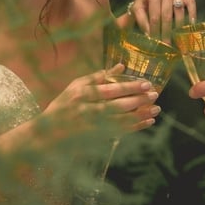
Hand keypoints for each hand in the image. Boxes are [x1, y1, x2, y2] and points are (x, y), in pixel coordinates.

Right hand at [45, 68, 160, 136]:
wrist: (47, 134)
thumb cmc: (63, 105)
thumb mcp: (76, 86)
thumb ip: (98, 76)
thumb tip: (121, 67)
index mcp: (82, 95)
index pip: (110, 90)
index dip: (129, 87)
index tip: (146, 83)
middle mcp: (88, 111)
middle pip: (118, 106)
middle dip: (138, 101)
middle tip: (154, 95)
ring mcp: (93, 127)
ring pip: (121, 121)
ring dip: (140, 115)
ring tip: (156, 109)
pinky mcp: (97, 138)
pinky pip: (121, 132)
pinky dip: (135, 128)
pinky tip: (148, 122)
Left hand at [121, 0, 195, 42]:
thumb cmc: (145, 1)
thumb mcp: (138, 7)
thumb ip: (140, 20)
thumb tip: (146, 34)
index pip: (154, 16)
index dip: (155, 30)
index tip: (156, 42)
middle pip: (166, 15)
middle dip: (166, 32)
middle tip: (166, 44)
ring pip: (179, 11)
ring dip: (178, 26)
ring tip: (177, 38)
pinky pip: (191, 3)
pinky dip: (192, 14)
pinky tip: (190, 25)